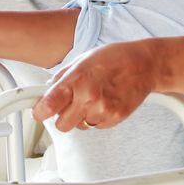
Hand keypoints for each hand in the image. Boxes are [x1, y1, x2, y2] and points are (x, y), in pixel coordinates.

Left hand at [32, 42, 157, 131]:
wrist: (145, 64)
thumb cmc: (114, 58)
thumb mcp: (83, 60)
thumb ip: (64, 77)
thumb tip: (47, 91)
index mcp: (77, 80)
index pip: (47, 106)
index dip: (39, 112)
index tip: (39, 112)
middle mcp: (88, 97)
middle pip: (62, 125)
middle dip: (62, 116)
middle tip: (69, 104)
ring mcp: (103, 110)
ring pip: (80, 126)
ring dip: (82, 116)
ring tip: (94, 98)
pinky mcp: (115, 118)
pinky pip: (97, 126)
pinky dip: (98, 117)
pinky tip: (105, 101)